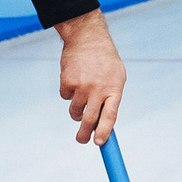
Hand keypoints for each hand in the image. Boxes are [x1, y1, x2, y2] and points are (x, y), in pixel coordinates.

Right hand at [57, 11, 124, 144]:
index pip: (110, 116)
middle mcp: (98, 88)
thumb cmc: (105, 62)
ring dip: (76, 111)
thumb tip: (103, 127)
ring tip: (82, 95)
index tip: (99, 143)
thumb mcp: (116, 78)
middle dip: (84, 134)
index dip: (104, 132)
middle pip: (89, 119)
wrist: (87, 38)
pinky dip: (68, 92)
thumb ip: (111, 100)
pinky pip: (65, 97)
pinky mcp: (67, 81)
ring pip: (75, 111)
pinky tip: (74, 78)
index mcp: (114, 89)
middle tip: (81, 140)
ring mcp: (81, 85)